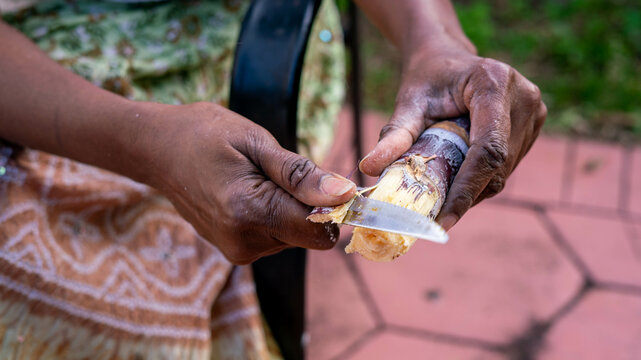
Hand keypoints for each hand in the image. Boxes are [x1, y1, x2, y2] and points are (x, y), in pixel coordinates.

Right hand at [147, 102, 355, 263]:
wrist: (157, 149)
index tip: (323, 180)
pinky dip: (273, 215)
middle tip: (276, 171)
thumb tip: (345, 194)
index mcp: (250, 213)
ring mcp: (237, 251)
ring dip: (288, 208)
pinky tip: (248, 192)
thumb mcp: (256, 142)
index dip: (333, 206)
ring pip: (293, 235)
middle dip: (306, 204)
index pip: (320, 230)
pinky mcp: (235, 251)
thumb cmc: (204, 134)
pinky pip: (275, 236)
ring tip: (256, 179)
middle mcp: (244, 241)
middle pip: (308, 234)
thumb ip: (301, 174)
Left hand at [359, 46, 546, 229]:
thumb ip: (394, 134)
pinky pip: (507, 165)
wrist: (448, 58)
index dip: (467, 189)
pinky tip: (459, 177)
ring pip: (504, 170)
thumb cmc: (427, 78)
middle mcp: (523, 98)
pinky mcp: (533, 125)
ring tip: (443, 194)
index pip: (487, 149)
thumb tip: (369, 166)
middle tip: (434, 215)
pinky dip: (482, 179)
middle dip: (466, 195)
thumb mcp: (408, 103)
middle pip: (497, 165)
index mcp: (494, 84)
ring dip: (474, 189)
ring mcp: (534, 112)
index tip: (443, 219)